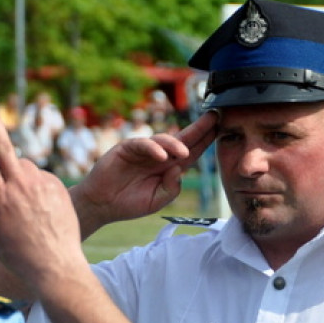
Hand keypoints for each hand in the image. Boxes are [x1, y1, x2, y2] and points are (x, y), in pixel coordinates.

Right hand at [0, 95, 89, 291]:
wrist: (55, 265)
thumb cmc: (18, 254)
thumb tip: (2, 184)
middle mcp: (18, 186)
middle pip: (2, 145)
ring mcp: (40, 184)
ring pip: (24, 168)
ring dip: (20, 179)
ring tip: (27, 209)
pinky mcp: (57, 186)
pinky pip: (41, 179)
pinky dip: (38, 189)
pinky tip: (42, 212)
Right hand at [72, 110, 218, 236]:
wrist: (102, 205)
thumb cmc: (129, 203)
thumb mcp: (157, 201)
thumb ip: (171, 188)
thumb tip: (180, 169)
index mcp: (169, 167)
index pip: (192, 151)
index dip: (206, 141)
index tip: (221, 130)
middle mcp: (159, 155)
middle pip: (183, 139)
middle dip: (199, 128)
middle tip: (215, 117)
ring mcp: (143, 151)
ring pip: (164, 140)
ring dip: (176, 144)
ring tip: (184, 153)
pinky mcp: (127, 148)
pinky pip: (142, 144)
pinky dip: (153, 148)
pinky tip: (162, 156)